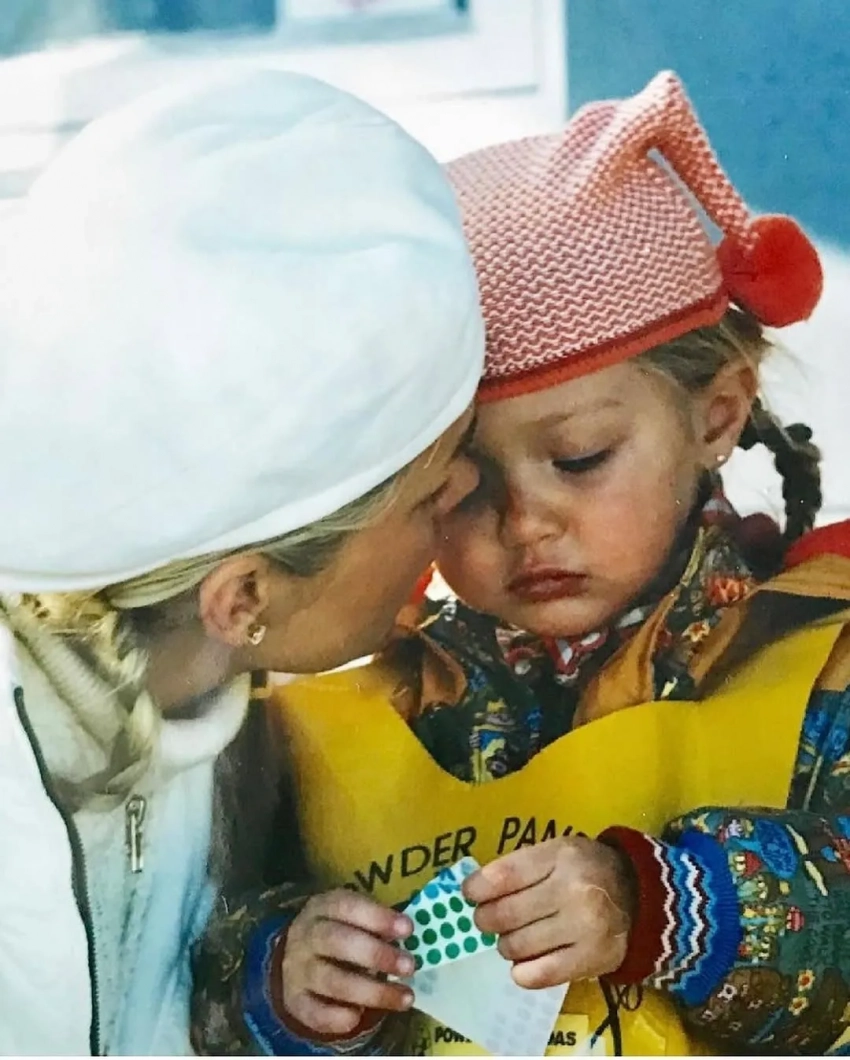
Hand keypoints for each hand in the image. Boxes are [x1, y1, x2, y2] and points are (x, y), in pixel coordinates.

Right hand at [280, 890, 415, 1036]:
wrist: (292, 956)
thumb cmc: (335, 931)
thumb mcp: (350, 917)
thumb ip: (374, 923)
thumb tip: (406, 935)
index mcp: (323, 907)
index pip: (348, 906)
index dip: (378, 917)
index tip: (408, 929)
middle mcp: (306, 936)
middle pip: (338, 942)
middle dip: (376, 955)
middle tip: (409, 966)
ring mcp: (297, 969)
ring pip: (332, 981)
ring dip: (371, 992)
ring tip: (405, 998)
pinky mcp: (294, 1000)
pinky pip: (314, 1012)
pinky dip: (337, 1018)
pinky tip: (358, 1018)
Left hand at [463, 837, 635, 988]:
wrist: (638, 895)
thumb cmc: (585, 869)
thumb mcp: (556, 852)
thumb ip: (519, 867)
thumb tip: (474, 891)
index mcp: (560, 856)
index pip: (504, 875)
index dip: (477, 888)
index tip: (469, 894)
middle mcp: (572, 890)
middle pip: (506, 914)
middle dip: (485, 920)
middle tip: (486, 920)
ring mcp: (584, 927)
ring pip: (518, 945)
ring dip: (505, 945)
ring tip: (512, 939)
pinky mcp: (592, 959)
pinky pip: (541, 974)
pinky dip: (523, 973)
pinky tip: (522, 965)